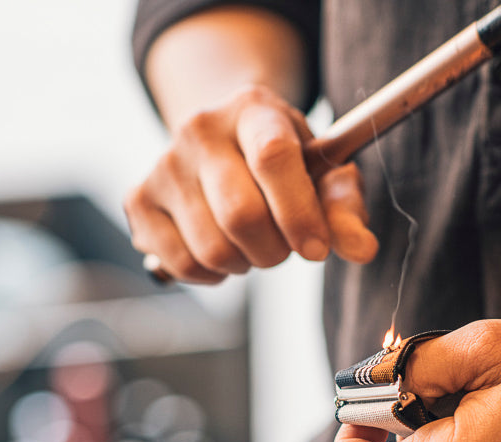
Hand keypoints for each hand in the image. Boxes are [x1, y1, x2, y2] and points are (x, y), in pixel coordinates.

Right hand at [124, 85, 378, 283]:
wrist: (221, 141)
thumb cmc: (282, 163)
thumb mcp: (321, 172)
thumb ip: (344, 207)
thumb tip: (362, 250)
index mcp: (253, 108)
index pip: (273, 157)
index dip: (299, 213)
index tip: (317, 249)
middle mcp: (200, 129)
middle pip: (241, 214)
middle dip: (274, 250)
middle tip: (285, 246)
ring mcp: (164, 164)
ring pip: (212, 249)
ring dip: (245, 263)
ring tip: (251, 243)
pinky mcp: (139, 199)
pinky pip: (182, 264)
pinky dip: (211, 274)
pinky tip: (221, 251)